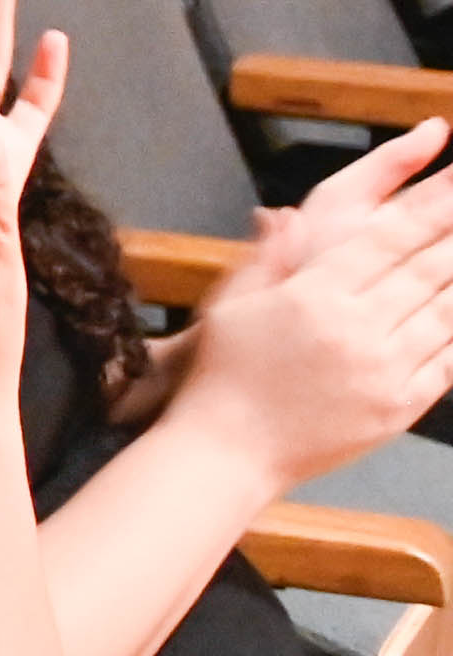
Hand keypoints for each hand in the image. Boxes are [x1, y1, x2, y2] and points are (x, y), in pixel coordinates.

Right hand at [160, 119, 452, 482]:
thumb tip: (282, 215)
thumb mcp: (230, 303)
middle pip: (429, 269)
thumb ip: (267, 257)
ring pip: (447, 313)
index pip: (390, 238)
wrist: (230, 450)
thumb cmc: (225, 372)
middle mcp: (355, 329)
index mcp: (313, 295)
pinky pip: (447, 361)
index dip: (434, 205)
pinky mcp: (399, 407)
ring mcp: (383, 371)